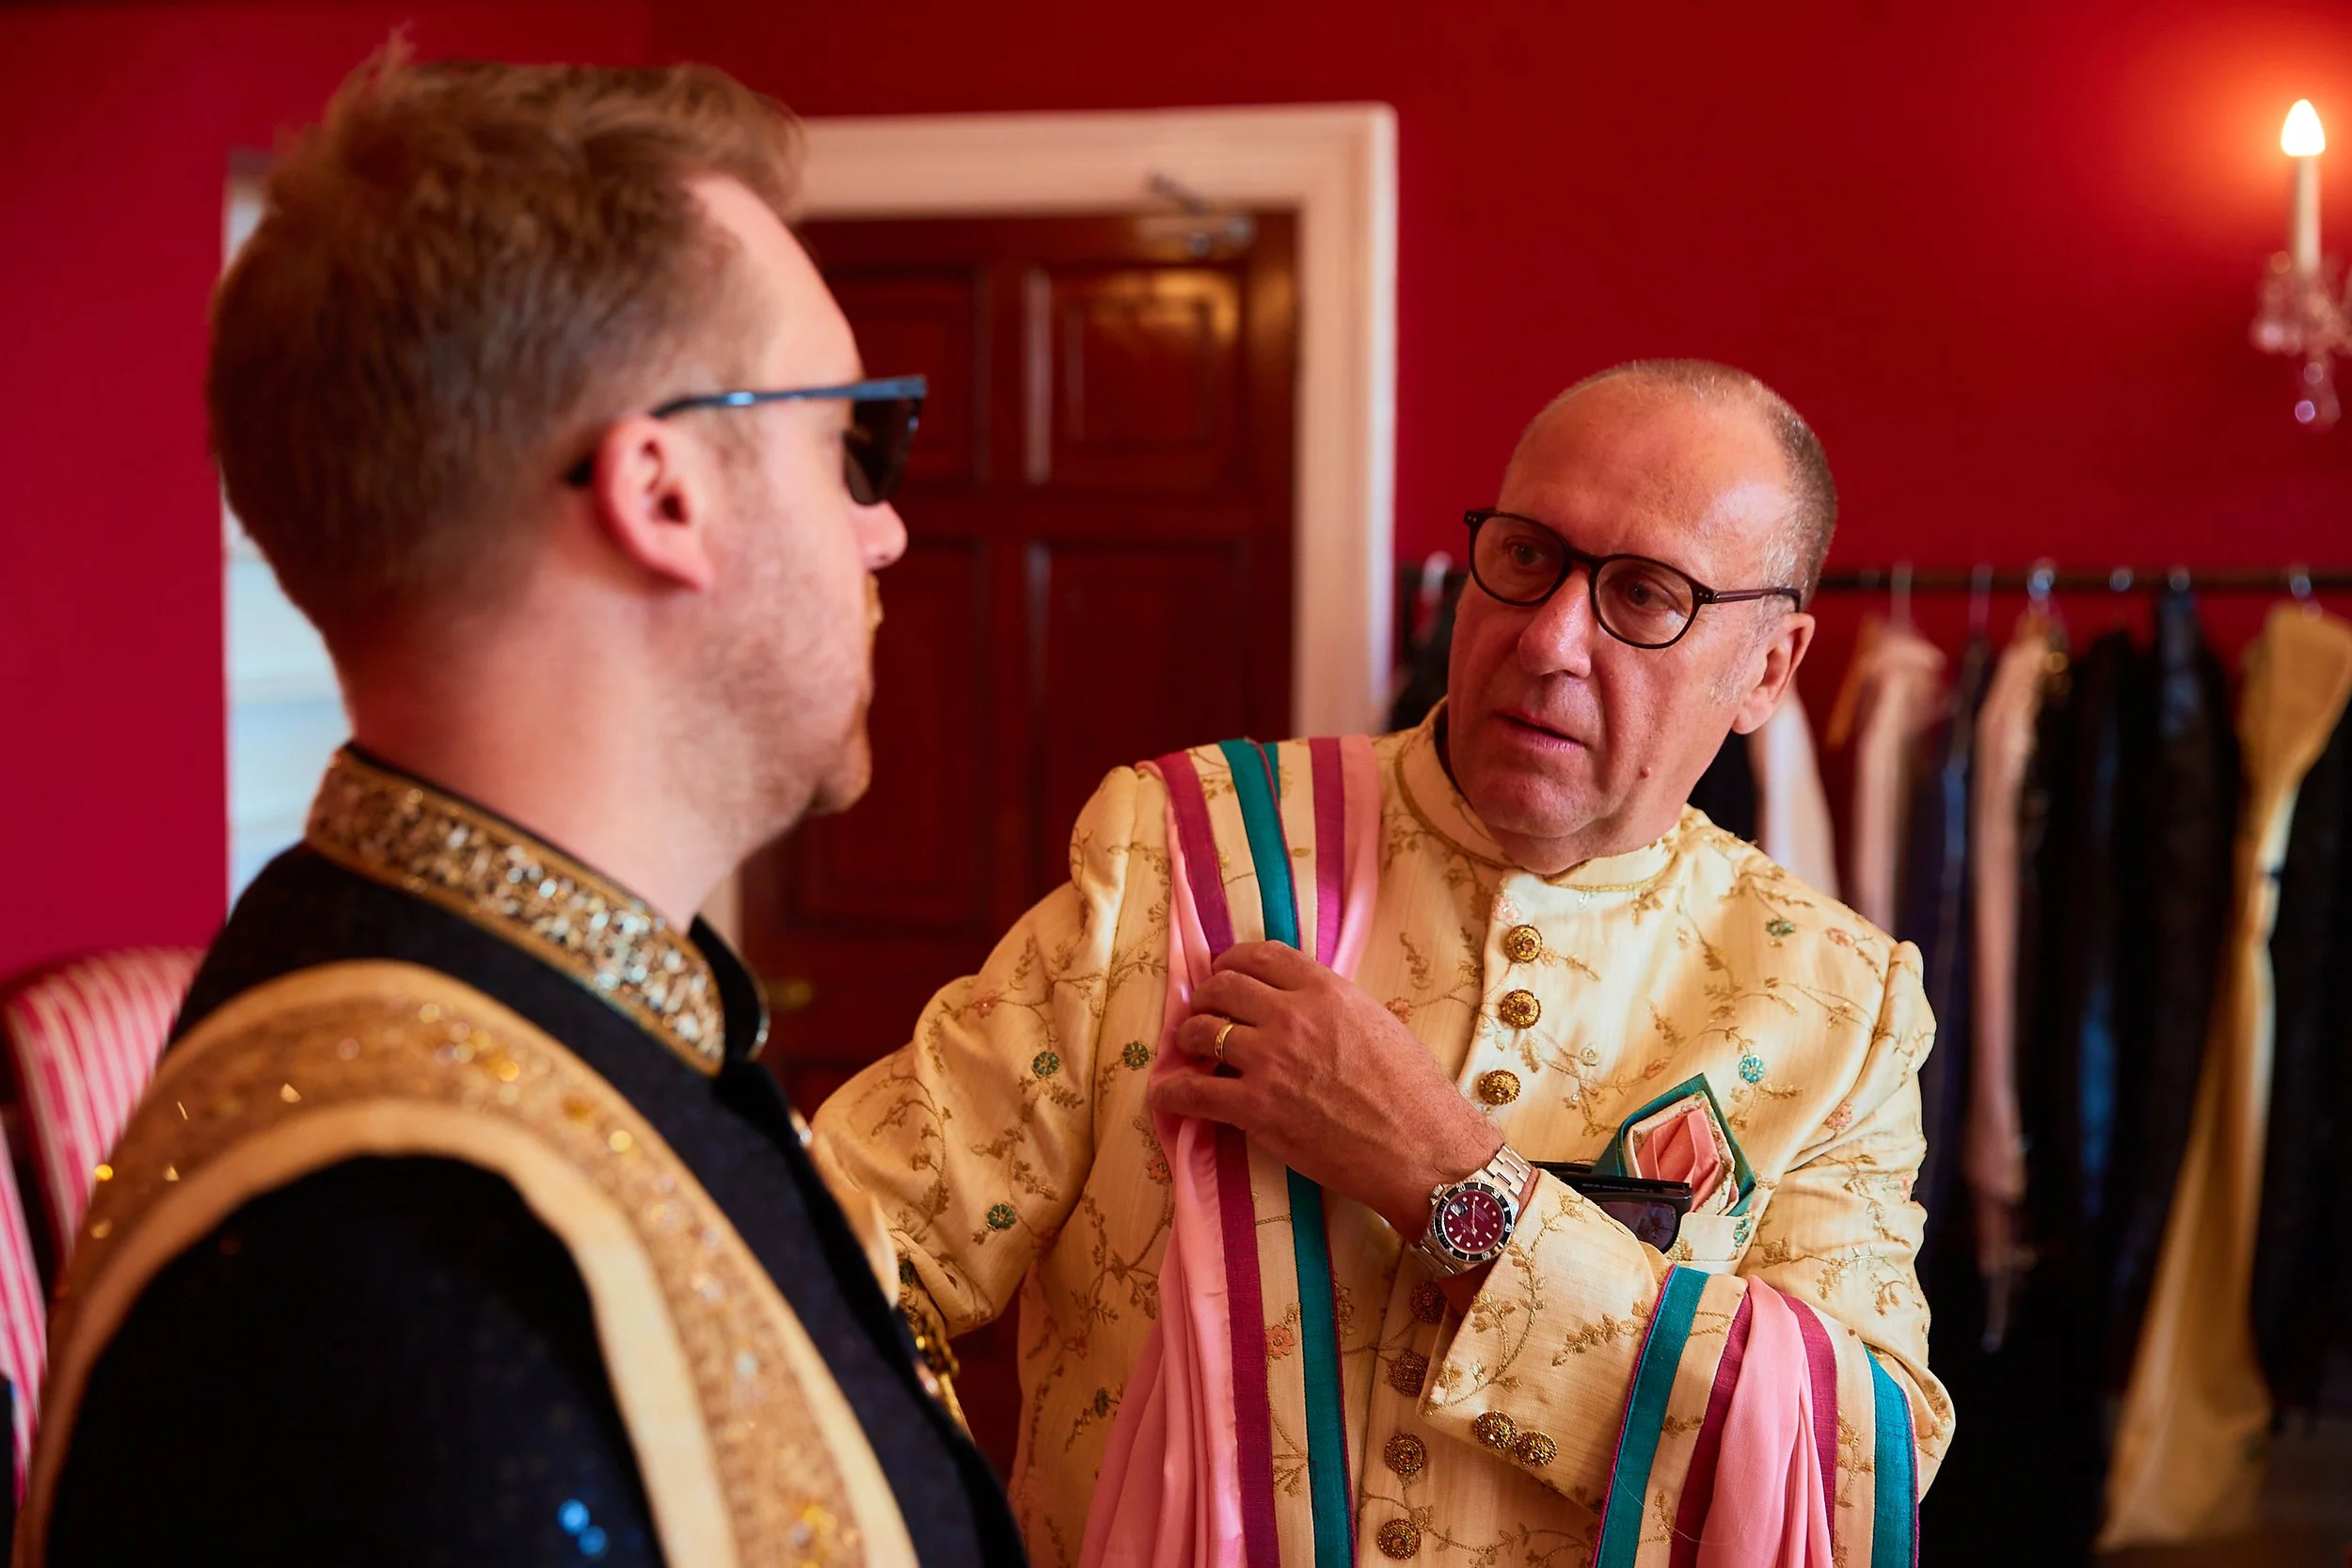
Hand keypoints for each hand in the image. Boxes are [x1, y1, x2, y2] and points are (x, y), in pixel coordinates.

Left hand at [1148, 942, 1501, 1237]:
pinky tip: (1167, 1095)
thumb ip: (1333, 1006)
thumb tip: (1300, 1006)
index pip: (1260, 955)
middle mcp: (1291, 1016)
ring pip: (1200, 1032)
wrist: (1422, 1149)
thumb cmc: (1414, 1091)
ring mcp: (1269, 1061)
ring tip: (1187, 1051)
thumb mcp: (1379, 1023)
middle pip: (1222, 987)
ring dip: (1186, 1039)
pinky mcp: (1256, 1109)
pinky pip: (1193, 1093)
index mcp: (1325, 989)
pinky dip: (1172, 1092)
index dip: (1231, 961)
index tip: (1223, 974)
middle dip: (1204, 998)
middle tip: (1202, 1014)